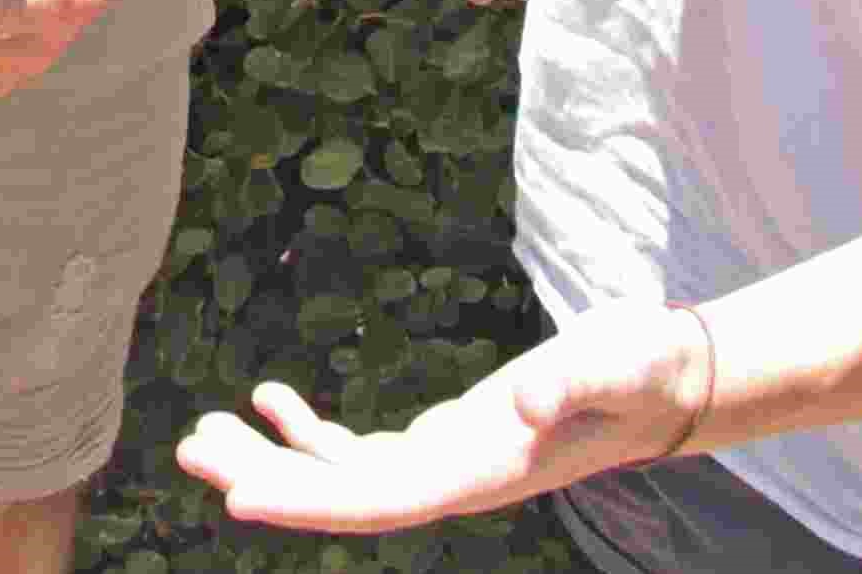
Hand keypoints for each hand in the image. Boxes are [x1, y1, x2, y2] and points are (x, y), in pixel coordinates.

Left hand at [177, 300, 714, 534]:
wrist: (671, 381)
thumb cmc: (645, 367)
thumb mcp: (620, 361)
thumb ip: (578, 379)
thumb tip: (528, 402)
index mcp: (485, 471)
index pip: (380, 500)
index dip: (308, 499)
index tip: (240, 496)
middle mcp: (458, 480)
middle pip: (345, 497)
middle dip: (267, 479)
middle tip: (190, 449)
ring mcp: (449, 464)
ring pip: (343, 477)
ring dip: (273, 459)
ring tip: (200, 436)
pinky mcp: (447, 440)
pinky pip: (364, 452)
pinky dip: (312, 432)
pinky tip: (271, 400)